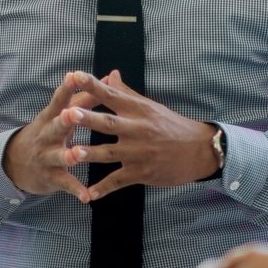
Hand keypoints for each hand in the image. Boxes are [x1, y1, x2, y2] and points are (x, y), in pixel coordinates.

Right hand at [1, 70, 107, 198]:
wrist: (16, 163)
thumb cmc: (48, 132)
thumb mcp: (59, 115)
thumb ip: (84, 99)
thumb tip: (108, 79)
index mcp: (50, 117)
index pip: (58, 100)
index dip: (66, 89)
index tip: (75, 76)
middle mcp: (46, 135)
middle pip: (55, 126)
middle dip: (65, 120)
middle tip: (73, 114)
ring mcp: (47, 157)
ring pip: (58, 156)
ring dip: (68, 155)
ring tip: (78, 154)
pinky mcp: (51, 177)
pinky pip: (64, 183)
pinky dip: (75, 189)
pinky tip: (86, 196)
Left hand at [73, 71, 220, 199]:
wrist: (200, 151)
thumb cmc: (172, 126)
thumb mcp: (151, 106)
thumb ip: (126, 93)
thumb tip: (111, 73)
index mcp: (137, 110)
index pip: (111, 95)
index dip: (92, 85)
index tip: (74, 76)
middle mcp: (137, 129)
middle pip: (108, 123)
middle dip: (87, 119)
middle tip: (68, 113)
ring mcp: (139, 153)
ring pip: (110, 153)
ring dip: (90, 154)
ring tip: (72, 154)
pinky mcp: (142, 173)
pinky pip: (119, 181)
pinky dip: (104, 188)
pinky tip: (88, 194)